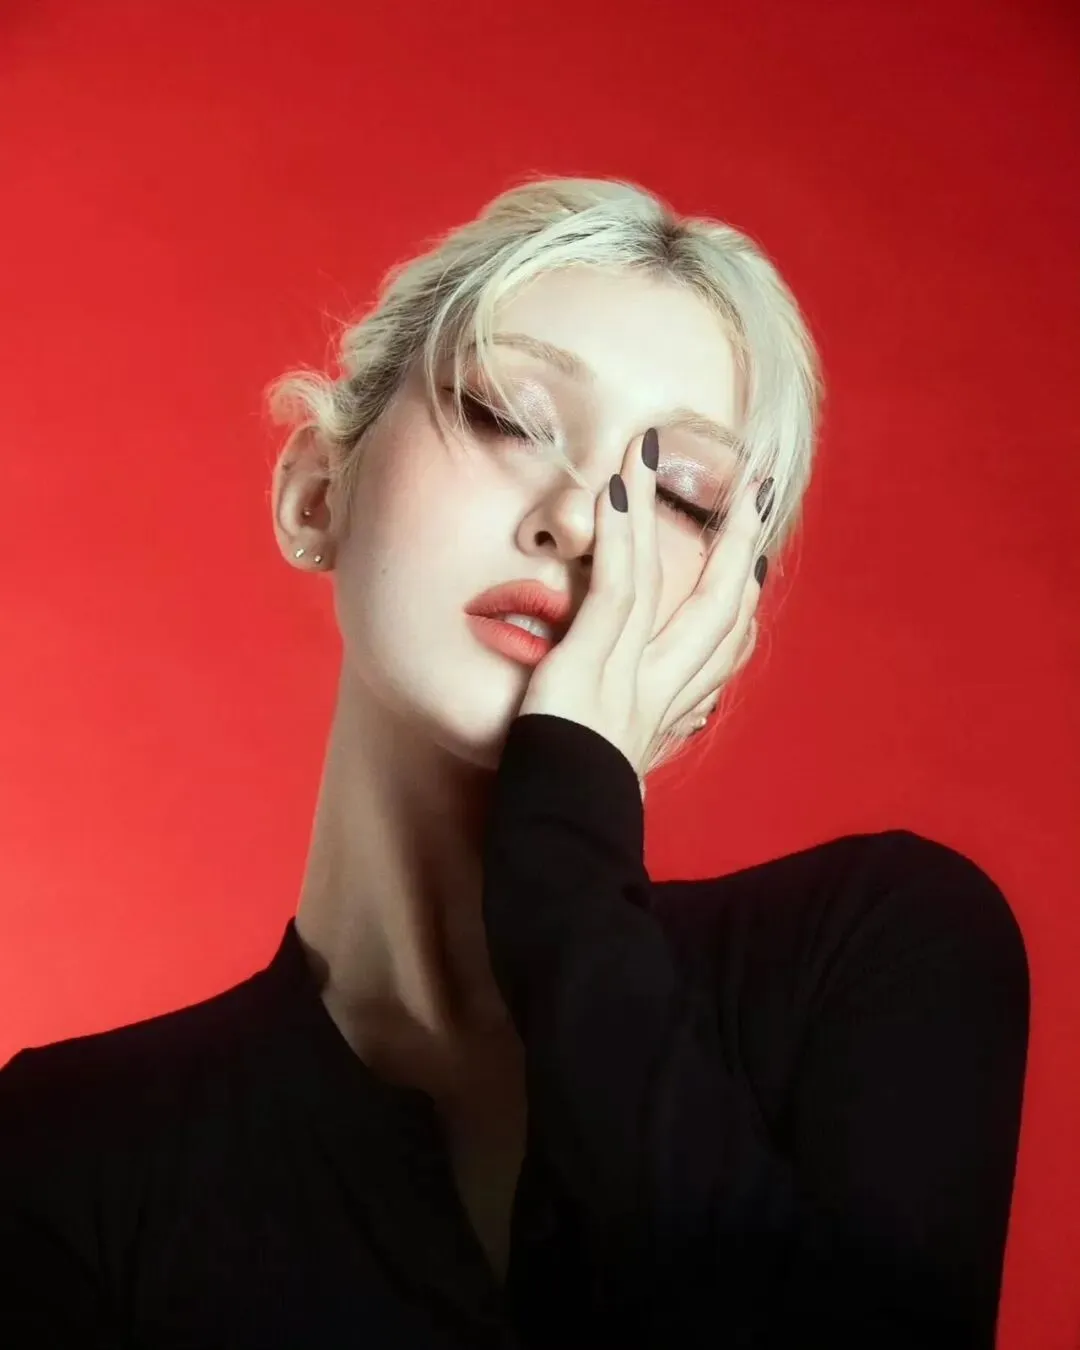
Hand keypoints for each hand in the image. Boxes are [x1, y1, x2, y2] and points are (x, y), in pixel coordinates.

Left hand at [517, 427, 770, 779]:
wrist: (560, 851)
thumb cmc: (573, 811)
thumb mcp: (612, 765)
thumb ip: (624, 735)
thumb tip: (639, 725)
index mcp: (667, 715)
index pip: (721, 652)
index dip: (743, 604)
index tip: (753, 565)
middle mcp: (661, 692)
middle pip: (720, 609)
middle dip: (739, 544)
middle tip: (757, 492)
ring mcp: (628, 678)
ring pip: (662, 582)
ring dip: (659, 510)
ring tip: (655, 448)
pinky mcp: (587, 668)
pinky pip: (614, 593)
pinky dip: (621, 537)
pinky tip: (616, 487)